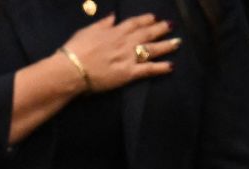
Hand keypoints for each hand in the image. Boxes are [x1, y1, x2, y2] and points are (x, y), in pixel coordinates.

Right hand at [61, 13, 178, 92]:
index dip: (145, 19)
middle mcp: (126, 42)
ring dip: (167, 45)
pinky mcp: (128, 73)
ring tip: (177, 42)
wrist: (70, 69)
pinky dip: (161, 68)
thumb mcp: (87, 31)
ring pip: (152, 49)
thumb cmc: (74, 50)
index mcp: (115, 31)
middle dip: (160, 29)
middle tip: (171, 26)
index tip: (153, 17)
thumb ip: (102, 24)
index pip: (134, 23)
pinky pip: (148, 69)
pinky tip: (171, 66)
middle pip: (147, 33)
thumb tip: (112, 17)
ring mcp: (129, 57)